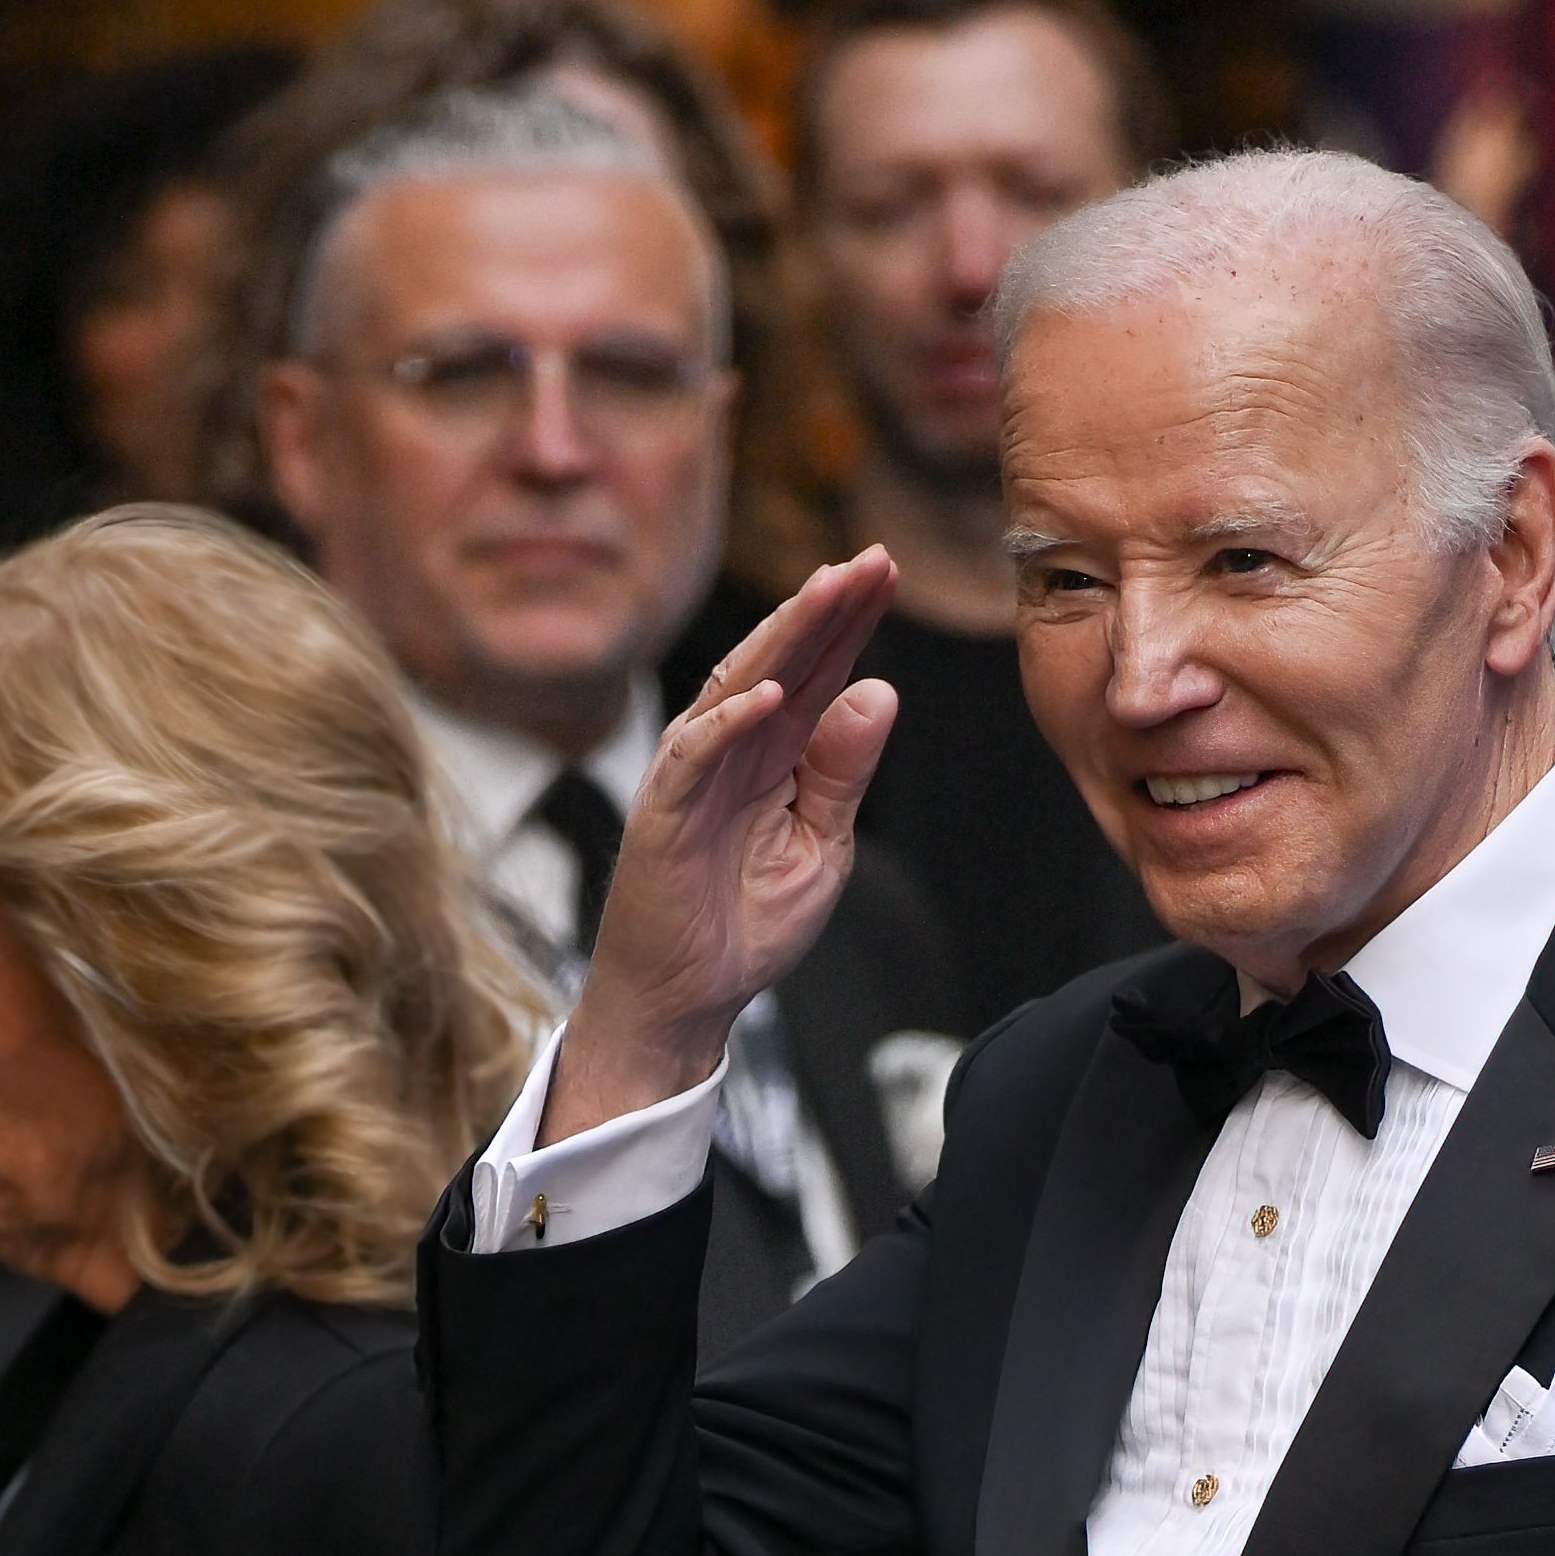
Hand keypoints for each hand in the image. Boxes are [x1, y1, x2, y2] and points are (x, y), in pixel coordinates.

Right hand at [544, 548, 901, 1139]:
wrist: (687, 996)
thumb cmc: (745, 923)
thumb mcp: (821, 845)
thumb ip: (844, 773)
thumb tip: (879, 692)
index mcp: (778, 753)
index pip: (821, 671)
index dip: (853, 621)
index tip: (891, 570)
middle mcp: (735, 747)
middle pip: (785, 661)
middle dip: (828, 608)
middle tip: (873, 559)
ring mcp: (695, 773)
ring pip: (738, 688)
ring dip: (784, 639)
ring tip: (829, 591)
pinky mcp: (664, 811)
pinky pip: (694, 756)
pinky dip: (729, 724)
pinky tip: (769, 694)